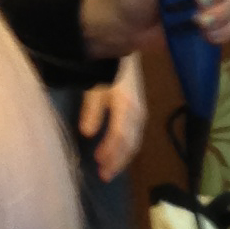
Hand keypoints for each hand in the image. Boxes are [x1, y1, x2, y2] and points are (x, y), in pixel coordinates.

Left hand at [79, 53, 147, 182]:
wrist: (123, 53)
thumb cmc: (106, 69)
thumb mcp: (94, 88)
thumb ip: (91, 111)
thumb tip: (88, 134)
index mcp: (126, 107)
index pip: (119, 137)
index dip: (110, 153)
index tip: (98, 164)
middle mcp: (138, 113)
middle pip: (130, 144)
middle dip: (118, 162)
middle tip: (104, 176)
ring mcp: (141, 113)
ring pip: (135, 142)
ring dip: (123, 158)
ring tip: (109, 169)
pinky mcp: (140, 112)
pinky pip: (136, 136)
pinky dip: (127, 148)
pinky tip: (117, 154)